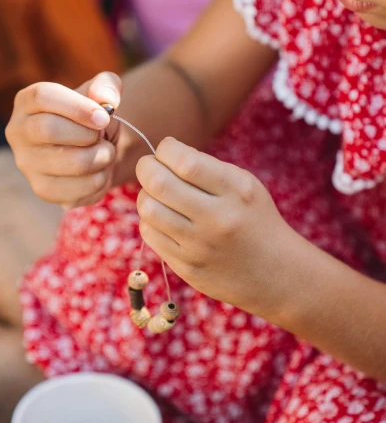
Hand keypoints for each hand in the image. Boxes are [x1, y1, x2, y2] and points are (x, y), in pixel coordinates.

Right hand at [6, 72, 121, 208]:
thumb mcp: (101, 93)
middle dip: (87, 134)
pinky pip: (77, 190)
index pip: (43, 97)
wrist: (94, 150)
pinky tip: (100, 172)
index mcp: (27, 102)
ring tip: (106, 153)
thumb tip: (106, 99)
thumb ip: (107, 86)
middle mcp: (18, 132)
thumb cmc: (91, 117)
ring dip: (101, 158)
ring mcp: (27, 164)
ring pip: (70, 162)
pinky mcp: (42, 189)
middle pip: (48, 129)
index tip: (103, 117)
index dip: (78, 107)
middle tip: (102, 137)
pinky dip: (100, 181)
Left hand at [136, 137, 295, 317]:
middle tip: (151, 168)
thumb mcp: (245, 186)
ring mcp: (200, 246)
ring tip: (157, 195)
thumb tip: (163, 154)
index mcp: (236, 190)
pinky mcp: (187, 267)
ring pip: (148, 209)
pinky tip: (163, 219)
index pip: (184, 161)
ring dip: (146, 195)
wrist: (277, 274)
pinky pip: (150, 235)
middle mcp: (217, 218)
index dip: (165, 149)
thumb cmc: (255, 220)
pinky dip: (150, 221)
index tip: (166, 150)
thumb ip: (207, 167)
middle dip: (146, 168)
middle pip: (158, 183)